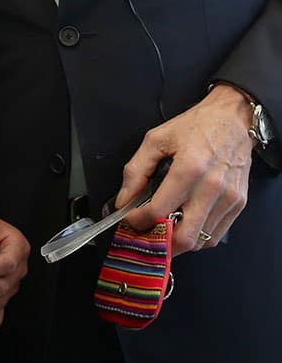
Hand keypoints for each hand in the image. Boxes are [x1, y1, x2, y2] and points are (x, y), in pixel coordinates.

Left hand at [115, 84, 253, 254]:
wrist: (233, 119)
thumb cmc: (197, 126)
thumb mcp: (156, 139)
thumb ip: (136, 170)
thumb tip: (125, 199)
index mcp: (188, 168)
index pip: (159, 210)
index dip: (139, 221)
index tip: (131, 220)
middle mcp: (211, 187)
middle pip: (184, 237)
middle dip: (161, 243)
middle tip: (147, 235)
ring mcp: (228, 199)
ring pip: (201, 241)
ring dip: (179, 241)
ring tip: (165, 230)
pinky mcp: (239, 204)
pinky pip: (216, 235)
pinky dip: (198, 236)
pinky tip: (185, 223)